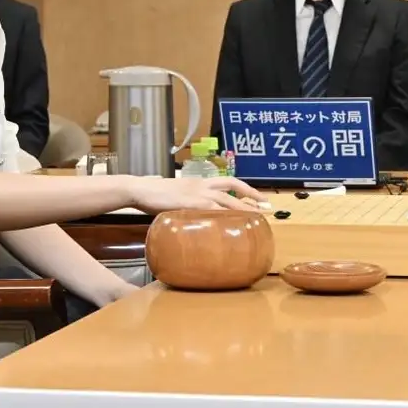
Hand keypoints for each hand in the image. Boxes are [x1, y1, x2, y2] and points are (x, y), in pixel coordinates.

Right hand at [130, 176, 267, 212]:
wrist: (140, 190)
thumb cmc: (155, 195)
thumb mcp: (177, 197)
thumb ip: (189, 204)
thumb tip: (197, 218)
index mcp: (201, 182)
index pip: (229, 182)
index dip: (246, 189)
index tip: (259, 198)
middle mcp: (203, 185)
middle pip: (234, 186)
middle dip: (253, 195)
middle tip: (267, 207)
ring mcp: (198, 193)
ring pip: (227, 199)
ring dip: (244, 208)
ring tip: (257, 217)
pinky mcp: (191, 203)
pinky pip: (213, 209)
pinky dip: (225, 216)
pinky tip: (234, 225)